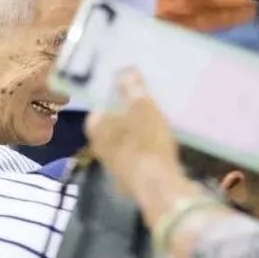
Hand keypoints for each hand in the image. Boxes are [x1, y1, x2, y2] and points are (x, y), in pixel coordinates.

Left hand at [85, 70, 187, 204]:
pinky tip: (162, 146)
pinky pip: (138, 160)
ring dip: (137, 135)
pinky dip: (146, 152)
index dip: (111, 98)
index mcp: (96, 129)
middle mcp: (100, 149)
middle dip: (125, 116)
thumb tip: (124, 70)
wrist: (159, 187)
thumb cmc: (146, 141)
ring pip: (124, 145)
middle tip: (144, 104)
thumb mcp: (142, 107)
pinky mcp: (132, 182)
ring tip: (157, 122)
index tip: (127, 91)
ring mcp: (115, 168)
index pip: (98, 108)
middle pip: (111, 127)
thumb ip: (132, 88)